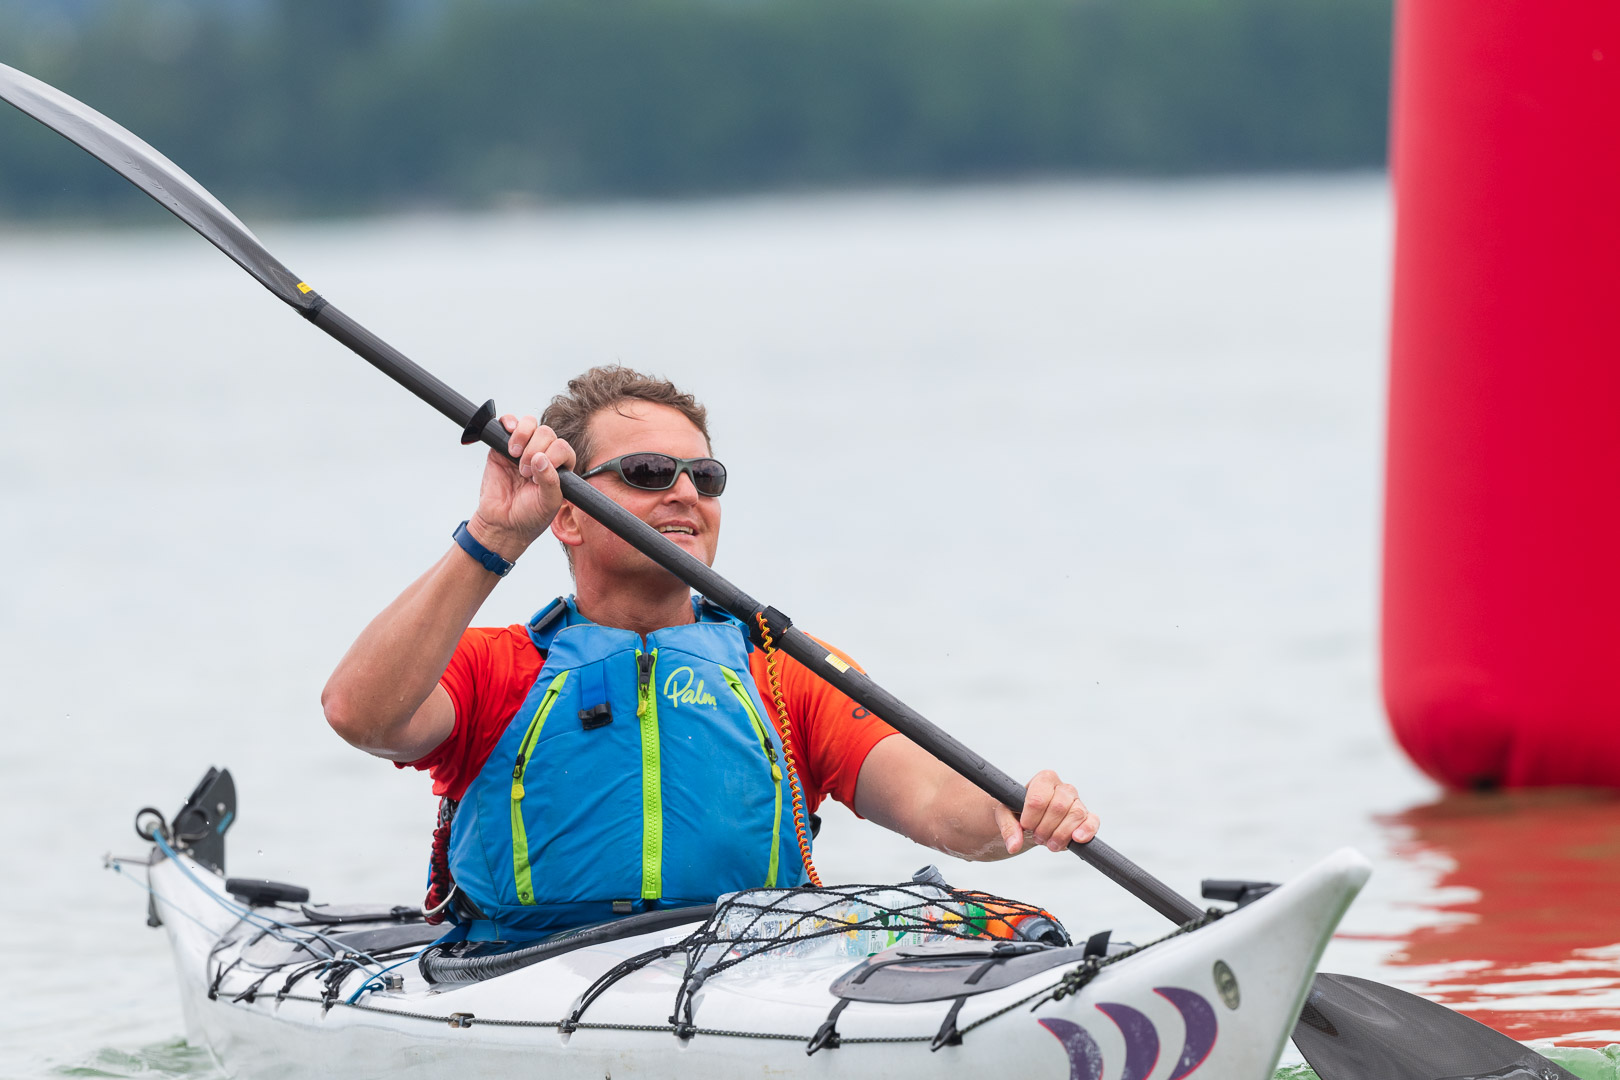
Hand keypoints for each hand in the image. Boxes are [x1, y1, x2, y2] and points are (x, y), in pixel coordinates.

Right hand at [467, 415, 575, 559]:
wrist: (501, 524)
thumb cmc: (529, 516)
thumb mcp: (547, 503)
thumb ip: (550, 481)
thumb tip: (541, 458)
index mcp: (558, 467)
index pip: (562, 447)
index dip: (552, 456)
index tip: (539, 476)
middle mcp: (542, 454)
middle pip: (546, 433)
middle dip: (535, 450)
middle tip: (525, 473)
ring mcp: (522, 449)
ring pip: (530, 424)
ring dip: (523, 436)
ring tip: (515, 456)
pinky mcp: (501, 446)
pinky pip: (507, 424)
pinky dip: (508, 422)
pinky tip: (508, 433)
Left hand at [995, 770, 1098, 854]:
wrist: (1029, 822)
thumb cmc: (1017, 813)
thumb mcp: (1005, 815)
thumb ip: (1007, 827)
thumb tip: (1014, 845)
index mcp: (1044, 780)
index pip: (1039, 798)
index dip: (1031, 817)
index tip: (1025, 826)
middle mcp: (1063, 788)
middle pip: (1058, 807)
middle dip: (1045, 828)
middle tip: (1037, 836)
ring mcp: (1076, 802)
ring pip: (1076, 814)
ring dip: (1060, 834)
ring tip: (1049, 843)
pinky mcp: (1086, 817)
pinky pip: (1092, 821)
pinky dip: (1087, 830)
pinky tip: (1077, 838)